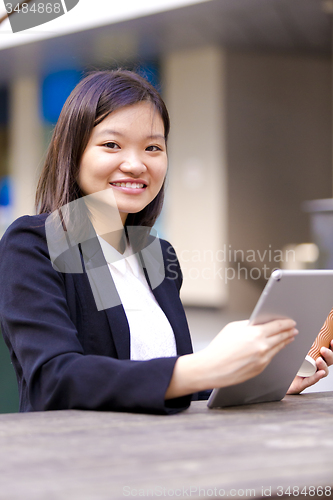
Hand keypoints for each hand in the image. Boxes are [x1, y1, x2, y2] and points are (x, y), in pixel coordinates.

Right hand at [165, 318, 297, 398]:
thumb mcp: (233, 329)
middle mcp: (262, 346)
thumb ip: (248, 325)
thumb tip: (259, 324)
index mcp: (255, 334)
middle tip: (293, 330)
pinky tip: (275, 349)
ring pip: (277, 348)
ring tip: (288, 338)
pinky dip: (273, 352)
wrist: (212, 368)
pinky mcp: (260, 369)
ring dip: (284, 342)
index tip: (291, 322)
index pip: (277, 326)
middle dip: (288, 333)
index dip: (286, 323)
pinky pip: (270, 358)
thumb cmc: (219, 347)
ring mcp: (262, 359)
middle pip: (281, 337)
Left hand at [287, 339, 332, 393]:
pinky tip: (320, 372)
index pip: (328, 353)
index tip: (332, 341)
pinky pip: (313, 380)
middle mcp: (316, 367)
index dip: (332, 348)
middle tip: (323, 350)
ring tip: (319, 360)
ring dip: (323, 365)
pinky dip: (317, 376)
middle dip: (329, 355)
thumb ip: (298, 342)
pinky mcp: (305, 383)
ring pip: (323, 371)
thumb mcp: (295, 352)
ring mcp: (312, 375)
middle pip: (329, 362)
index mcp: (316, 358)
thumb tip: (297, 329)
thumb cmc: (290, 365)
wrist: (282, 379)